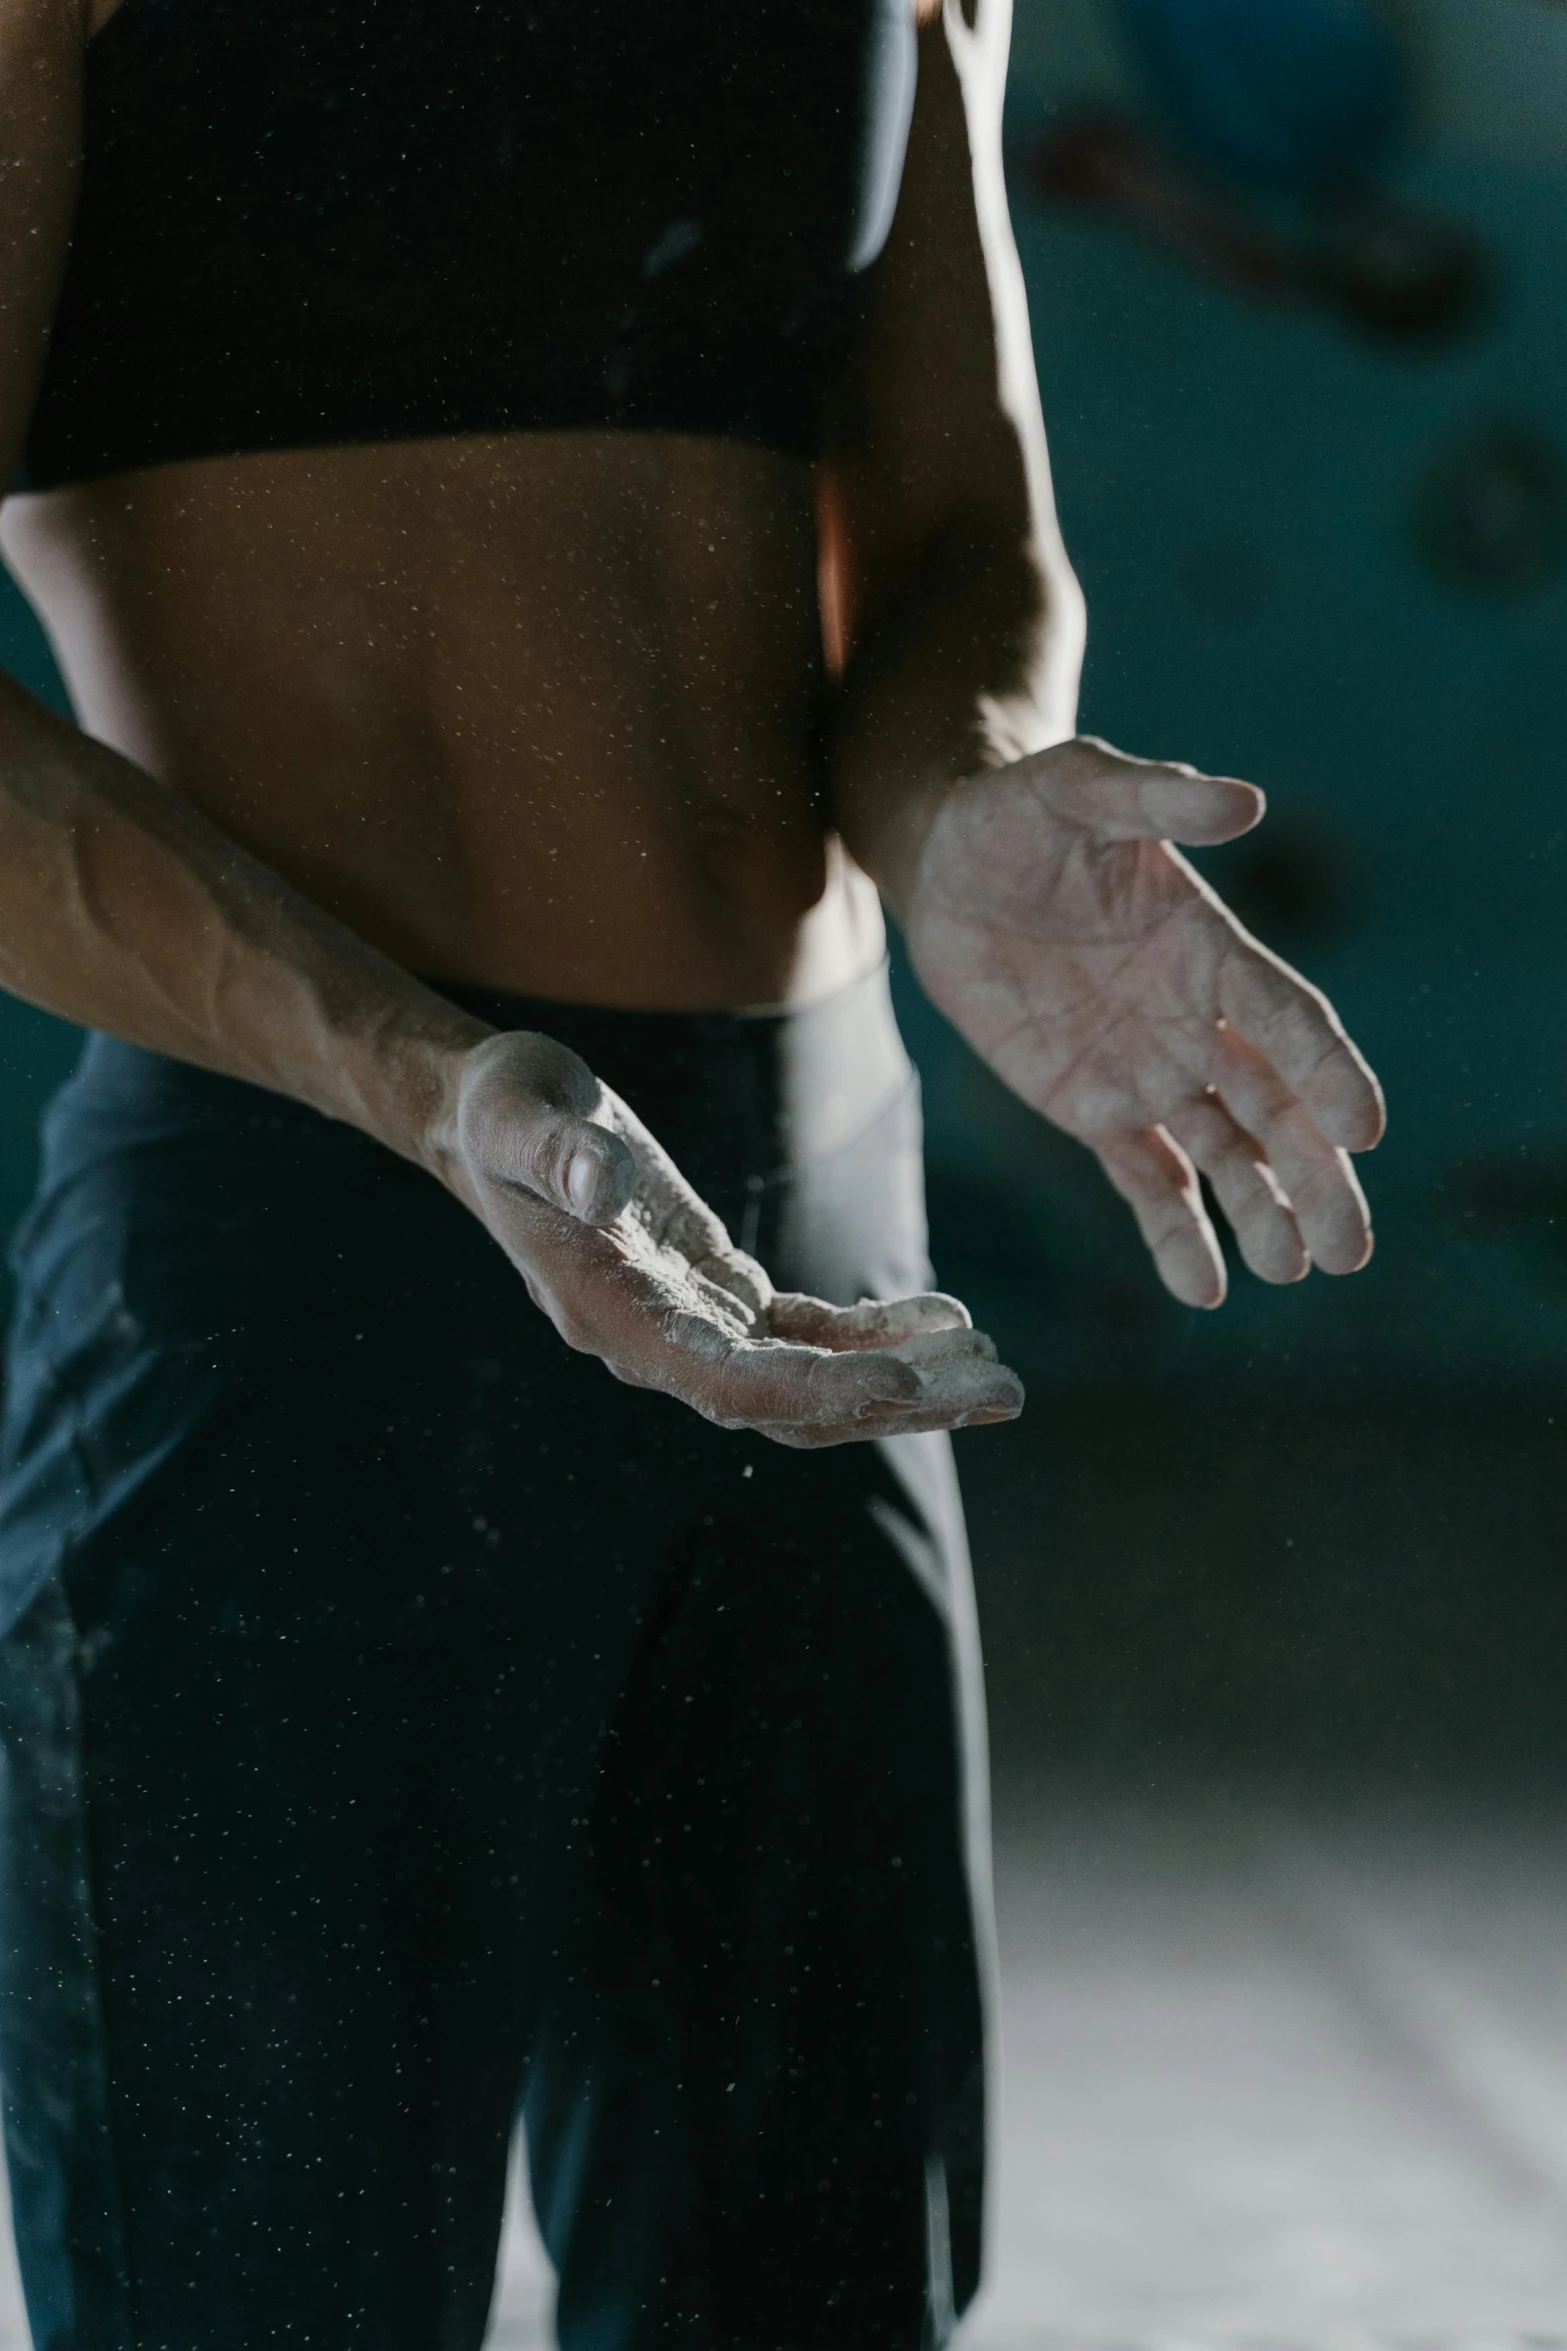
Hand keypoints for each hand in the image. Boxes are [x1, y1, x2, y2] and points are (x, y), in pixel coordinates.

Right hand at [436, 1030, 1023, 1446]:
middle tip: (1007, 1393)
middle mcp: (661, 1345)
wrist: (488, 1116)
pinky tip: (944, 1314)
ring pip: (815, 1382)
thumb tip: (604, 1180)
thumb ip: (558, 1153)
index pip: (730, 1384)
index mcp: (616, 1319)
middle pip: (795, 1405)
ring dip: (910, 1380)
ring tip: (1001, 1371)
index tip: (908, 1382)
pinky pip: (811, 1335)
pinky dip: (878, 1332)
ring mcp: (695, 1327)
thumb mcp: (517, 1112)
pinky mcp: (720, 1295)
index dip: (820, 1388)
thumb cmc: (500, 1109)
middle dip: (902, 1403)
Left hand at [905, 736, 1385, 1307]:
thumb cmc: (1019, 813)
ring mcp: (1148, 1071)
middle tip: (1351, 1246)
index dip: (1328, 1072)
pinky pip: (1144, 1179)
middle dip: (1316, 1175)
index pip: (1287, 1019)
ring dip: (1262, 1213)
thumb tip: (1243, 801)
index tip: (1363, 1128)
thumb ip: (1155, 799)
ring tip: (1297, 1269)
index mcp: (1212, 949)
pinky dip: (1175, 1232)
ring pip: (1223, 1155)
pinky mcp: (1092, 1109)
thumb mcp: (1078, 788)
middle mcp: (1196, 1020)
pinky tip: (1207, 1289)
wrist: (949, 864)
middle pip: (1275, 1108)